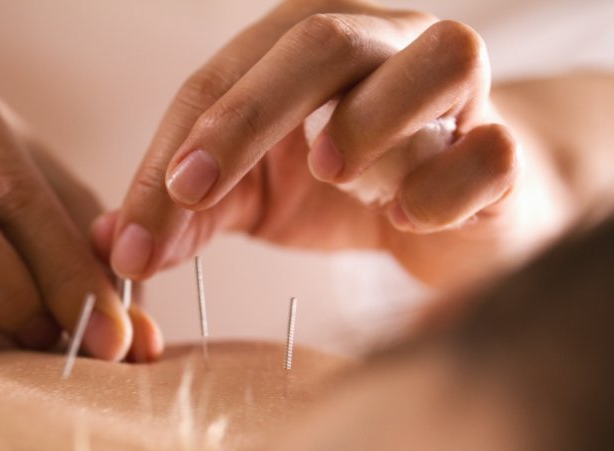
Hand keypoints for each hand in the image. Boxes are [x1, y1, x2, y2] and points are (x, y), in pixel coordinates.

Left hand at [97, 0, 567, 288]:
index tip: (136, 236)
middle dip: (245, 114)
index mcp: (306, 50)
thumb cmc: (348, 192)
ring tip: (330, 172)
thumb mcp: (253, 199)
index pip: (222, 80)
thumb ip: (188, 214)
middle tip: (194, 189)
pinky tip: (409, 217)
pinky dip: (447, 182)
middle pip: (318, 41)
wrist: (457, 215)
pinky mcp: (506, 152)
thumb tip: (109, 244)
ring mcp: (459, 93)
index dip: (171, 153)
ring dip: (371, 114)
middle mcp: (386, 46)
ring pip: (434, 58)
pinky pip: (490, 151)